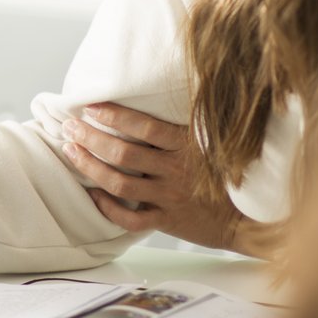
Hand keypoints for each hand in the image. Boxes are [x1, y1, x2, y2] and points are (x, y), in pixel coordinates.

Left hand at [61, 103, 270, 253]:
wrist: (247, 218)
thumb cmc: (224, 174)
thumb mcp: (209, 142)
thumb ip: (182, 126)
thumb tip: (154, 96)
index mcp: (186, 147)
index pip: (144, 127)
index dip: (115, 116)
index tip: (91, 106)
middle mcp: (175, 171)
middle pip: (124, 154)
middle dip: (91, 138)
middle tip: (69, 127)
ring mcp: (169, 198)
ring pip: (120, 184)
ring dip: (91, 167)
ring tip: (71, 152)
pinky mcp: (166, 221)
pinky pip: (131, 219)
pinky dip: (108, 208)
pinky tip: (92, 195)